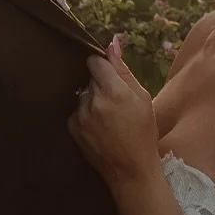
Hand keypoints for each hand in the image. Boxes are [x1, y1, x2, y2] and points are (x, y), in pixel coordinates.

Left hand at [68, 35, 161, 189]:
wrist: (131, 170)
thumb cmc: (142, 133)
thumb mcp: (142, 98)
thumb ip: (123, 70)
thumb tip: (112, 44)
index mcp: (114, 92)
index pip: (95, 61)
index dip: (103, 66)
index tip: (109, 74)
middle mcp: (93, 101)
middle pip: (89, 78)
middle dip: (101, 85)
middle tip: (116, 103)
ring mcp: (80, 115)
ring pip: (83, 94)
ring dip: (92, 100)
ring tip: (108, 118)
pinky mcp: (72, 127)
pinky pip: (77, 110)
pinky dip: (86, 114)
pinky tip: (99, 128)